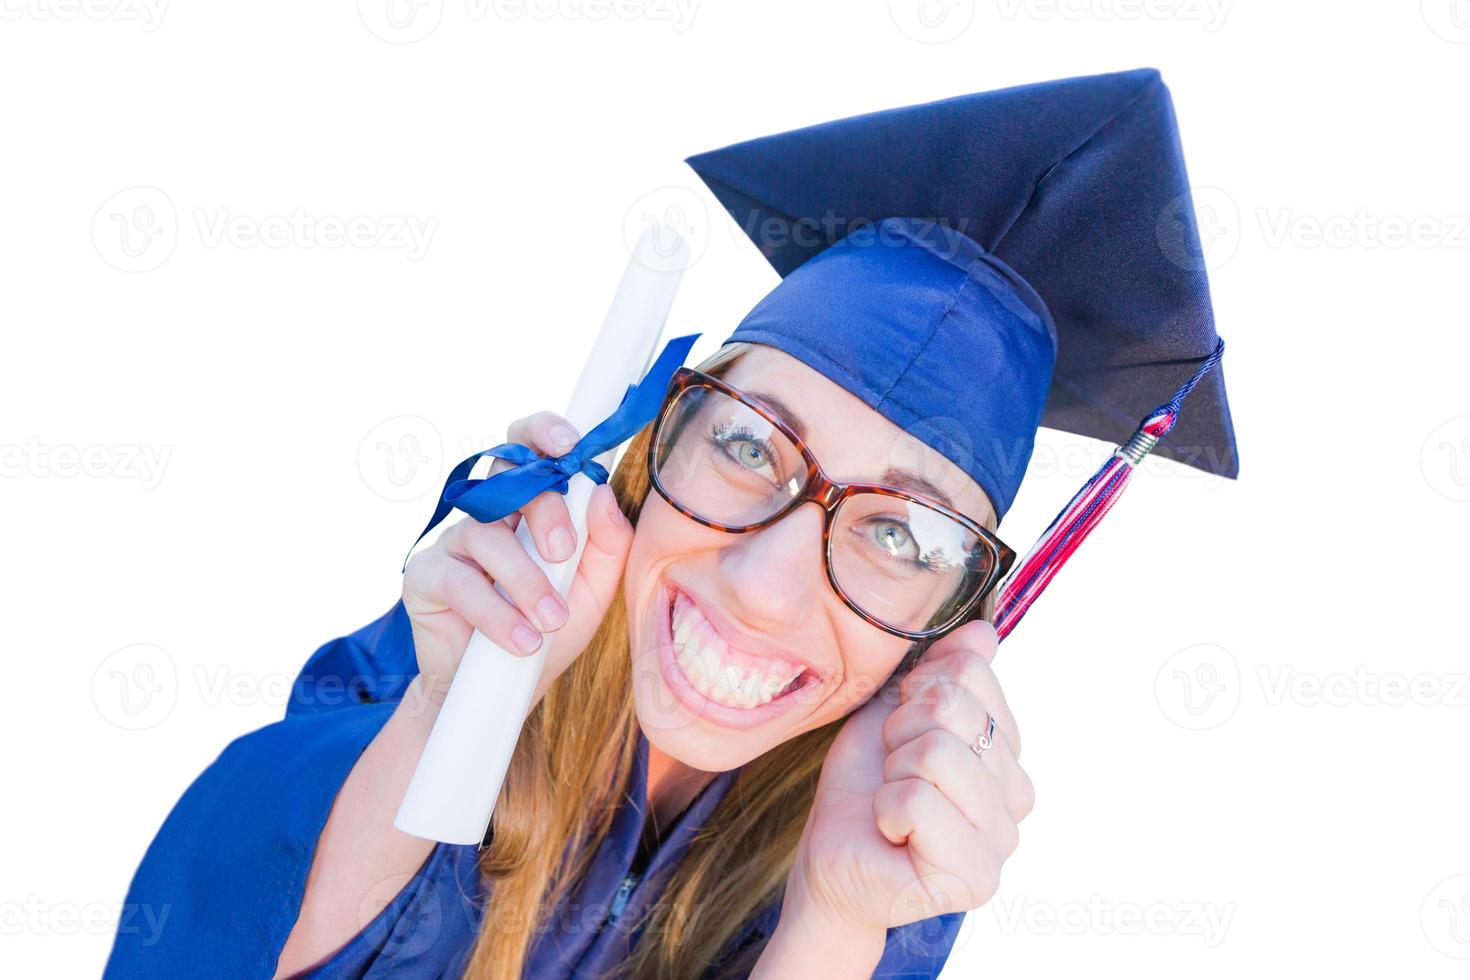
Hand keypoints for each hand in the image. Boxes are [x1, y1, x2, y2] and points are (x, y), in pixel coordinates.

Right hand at [400, 411, 634, 703]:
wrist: (509, 688)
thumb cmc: (552, 626)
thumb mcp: (594, 588)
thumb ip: (607, 541)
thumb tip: (602, 493)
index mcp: (530, 505)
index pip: (530, 448)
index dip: (544, 432)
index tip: (569, 446)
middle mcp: (489, 513)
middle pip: (509, 479)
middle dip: (544, 510)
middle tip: (563, 553)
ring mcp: (455, 542)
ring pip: (487, 535)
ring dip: (525, 581)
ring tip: (551, 621)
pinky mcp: (426, 577)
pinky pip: (460, 582)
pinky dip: (496, 613)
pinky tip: (523, 640)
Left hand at [784, 621, 1033, 940]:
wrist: (831, 856)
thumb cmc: (864, 787)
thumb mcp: (896, 712)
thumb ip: (944, 671)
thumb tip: (983, 631)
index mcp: (1007, 751)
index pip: (971, 673)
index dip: (915, 691)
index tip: (899, 728)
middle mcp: (1018, 796)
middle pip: (952, 709)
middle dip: (898, 731)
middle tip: (891, 769)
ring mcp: (1002, 841)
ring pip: (936, 753)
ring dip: (892, 771)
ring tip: (890, 799)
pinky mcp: (974, 877)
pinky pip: (917, 803)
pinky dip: (885, 808)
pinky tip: (890, 831)